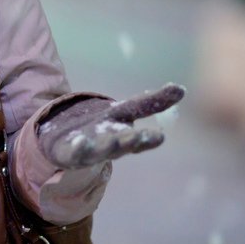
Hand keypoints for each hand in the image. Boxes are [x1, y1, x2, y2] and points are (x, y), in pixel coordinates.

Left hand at [38, 84, 184, 168]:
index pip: (139, 138)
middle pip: (121, 144)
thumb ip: (151, 103)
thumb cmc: (99, 126)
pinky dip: (79, 148)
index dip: (148, 138)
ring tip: (115, 141)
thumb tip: (181, 89)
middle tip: (141, 138)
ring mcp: (88, 151)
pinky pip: (74, 153)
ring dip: (108, 147)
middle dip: (130, 141)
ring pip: (100, 151)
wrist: (62, 140)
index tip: (160, 136)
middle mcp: (108, 146)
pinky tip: (81, 141)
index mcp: (123, 136)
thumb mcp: (123, 111)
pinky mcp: (68, 153)